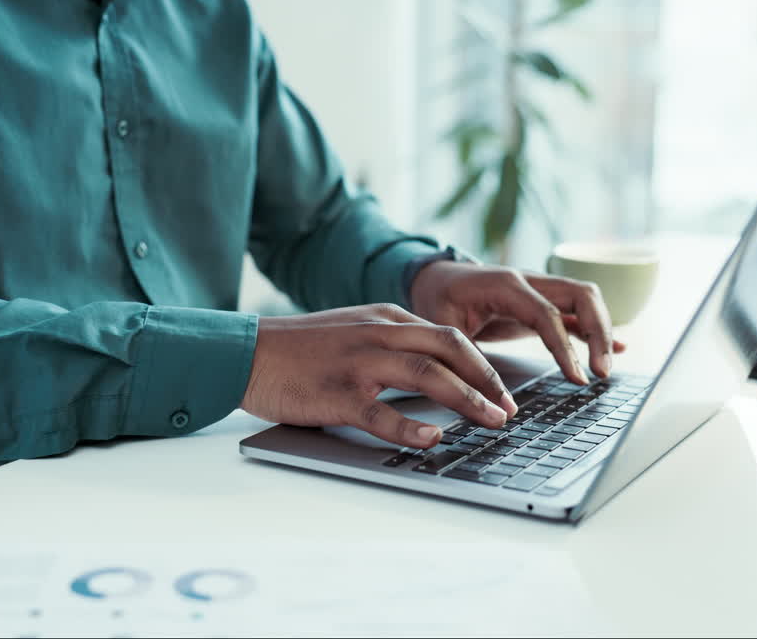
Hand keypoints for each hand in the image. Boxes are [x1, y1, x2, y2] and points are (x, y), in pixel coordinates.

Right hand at [242, 304, 518, 448]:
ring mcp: (358, 363)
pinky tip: (433, 439)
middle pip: (450, 347)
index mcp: (385, 318)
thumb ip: (391, 341)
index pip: (449, 335)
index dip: (484, 364)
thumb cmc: (299, 348)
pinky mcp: (337, 394)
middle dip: (488, 379)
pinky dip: (412, 427)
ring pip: (428, 374)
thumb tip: (436, 368)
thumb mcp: (353, 329)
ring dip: (467, 400)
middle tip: (509, 408)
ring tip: (492, 422)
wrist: (246, 352)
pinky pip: (382, 412)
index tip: (504, 391)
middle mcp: (378, 334)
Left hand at [409, 261, 625, 384]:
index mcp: (504, 284)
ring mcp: (539, 288)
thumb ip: (463, 357)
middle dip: (599, 332)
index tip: (577, 378)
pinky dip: (596, 329)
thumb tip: (490, 399)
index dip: (565, 348)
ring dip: (602, 330)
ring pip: (585, 299)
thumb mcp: (441, 327)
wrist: (435, 276)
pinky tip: (617, 348)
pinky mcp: (542, 302)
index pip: (547, 314)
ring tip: (606, 369)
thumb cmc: (437, 299)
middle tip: (602, 373)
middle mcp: (528, 280)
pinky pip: (577, 311)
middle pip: (581, 295)